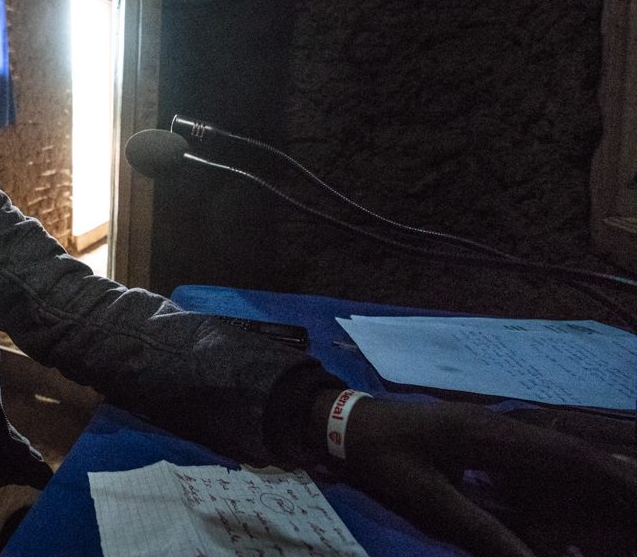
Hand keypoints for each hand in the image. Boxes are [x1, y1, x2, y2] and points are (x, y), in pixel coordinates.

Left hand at [319, 393, 636, 556]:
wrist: (342, 422)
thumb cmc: (379, 457)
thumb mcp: (426, 499)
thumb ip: (480, 530)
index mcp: (488, 434)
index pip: (565, 454)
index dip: (610, 476)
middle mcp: (496, 427)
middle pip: (568, 453)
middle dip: (611, 479)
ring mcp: (487, 431)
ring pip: (552, 456)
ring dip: (586, 480)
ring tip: (620, 508)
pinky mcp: (476, 442)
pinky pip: (528, 461)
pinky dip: (556, 481)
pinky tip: (568, 507)